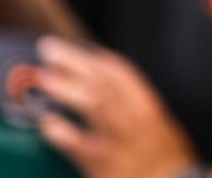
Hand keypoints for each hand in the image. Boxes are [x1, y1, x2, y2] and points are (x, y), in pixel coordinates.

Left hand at [33, 36, 198, 177]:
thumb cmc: (168, 164)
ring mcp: (118, 140)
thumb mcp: (162, 129)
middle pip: (102, 81)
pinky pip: (77, 144)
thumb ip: (139, 111)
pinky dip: (60, 131)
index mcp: (149, 109)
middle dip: (74, 62)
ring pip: (92, 104)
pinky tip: (45, 122)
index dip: (98, 58)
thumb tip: (111, 94)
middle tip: (49, 48)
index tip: (78, 48)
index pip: (123, 73)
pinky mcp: (102, 164)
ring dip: (65, 88)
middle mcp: (134, 119)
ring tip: (42, 78)